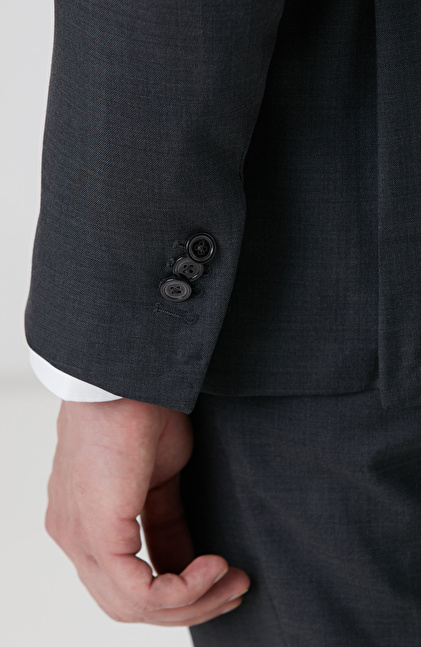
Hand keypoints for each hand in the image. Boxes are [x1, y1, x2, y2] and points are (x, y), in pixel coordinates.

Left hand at [45, 398, 249, 624]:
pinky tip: (213, 566)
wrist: (129, 377)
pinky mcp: (97, 533)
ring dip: (193, 600)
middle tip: (234, 589)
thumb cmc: (141, 412)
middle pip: (128, 603)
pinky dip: (184, 589)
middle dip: (190, 604)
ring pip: (133, 605)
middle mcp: (74, 536)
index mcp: (85, 522)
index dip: (178, 592)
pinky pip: (140, 592)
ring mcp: (80, 537)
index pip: (126, 582)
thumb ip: (168, 524)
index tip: (223, 579)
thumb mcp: (161, 479)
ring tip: (231, 579)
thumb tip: (190, 561)